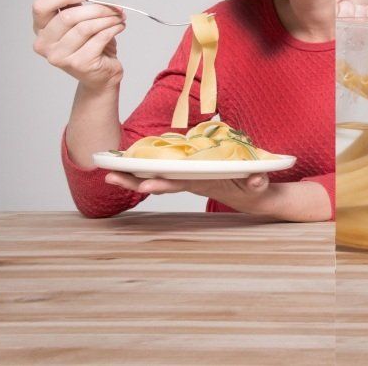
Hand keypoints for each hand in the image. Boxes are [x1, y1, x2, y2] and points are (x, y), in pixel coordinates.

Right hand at [31, 0, 125, 87]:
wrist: (101, 75)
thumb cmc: (89, 46)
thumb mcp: (77, 21)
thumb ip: (67, 4)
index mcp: (40, 30)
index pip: (41, 7)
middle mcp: (45, 45)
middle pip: (68, 16)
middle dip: (96, 8)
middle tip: (114, 7)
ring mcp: (60, 57)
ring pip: (85, 27)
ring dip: (107, 18)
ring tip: (118, 17)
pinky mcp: (79, 63)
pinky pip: (99, 37)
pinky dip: (113, 29)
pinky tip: (119, 26)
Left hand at [104, 171, 270, 208]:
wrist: (252, 198)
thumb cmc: (254, 190)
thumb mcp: (258, 187)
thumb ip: (257, 182)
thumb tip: (257, 180)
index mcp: (205, 183)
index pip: (180, 183)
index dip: (163, 184)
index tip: (145, 186)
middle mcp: (191, 182)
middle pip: (160, 183)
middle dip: (134, 182)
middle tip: (109, 179)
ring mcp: (188, 180)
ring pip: (157, 180)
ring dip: (133, 178)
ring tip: (109, 175)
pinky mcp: (188, 176)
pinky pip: (163, 175)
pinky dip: (145, 172)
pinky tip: (128, 169)